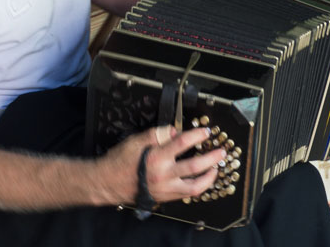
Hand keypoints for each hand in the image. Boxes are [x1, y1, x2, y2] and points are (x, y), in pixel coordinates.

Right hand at [101, 126, 223, 204]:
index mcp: (156, 157)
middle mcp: (163, 174)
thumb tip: (174, 131)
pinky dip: (197, 186)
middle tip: (221, 152)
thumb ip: (156, 134)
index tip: (205, 132)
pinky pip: (186, 194)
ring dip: (209, 177)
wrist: (108, 183)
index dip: (196, 135)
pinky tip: (201, 179)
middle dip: (212, 158)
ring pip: (195, 187)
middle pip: (195, 166)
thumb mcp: (135, 141)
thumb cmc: (120, 161)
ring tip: (215, 169)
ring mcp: (165, 188)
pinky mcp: (165, 197)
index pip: (182, 143)